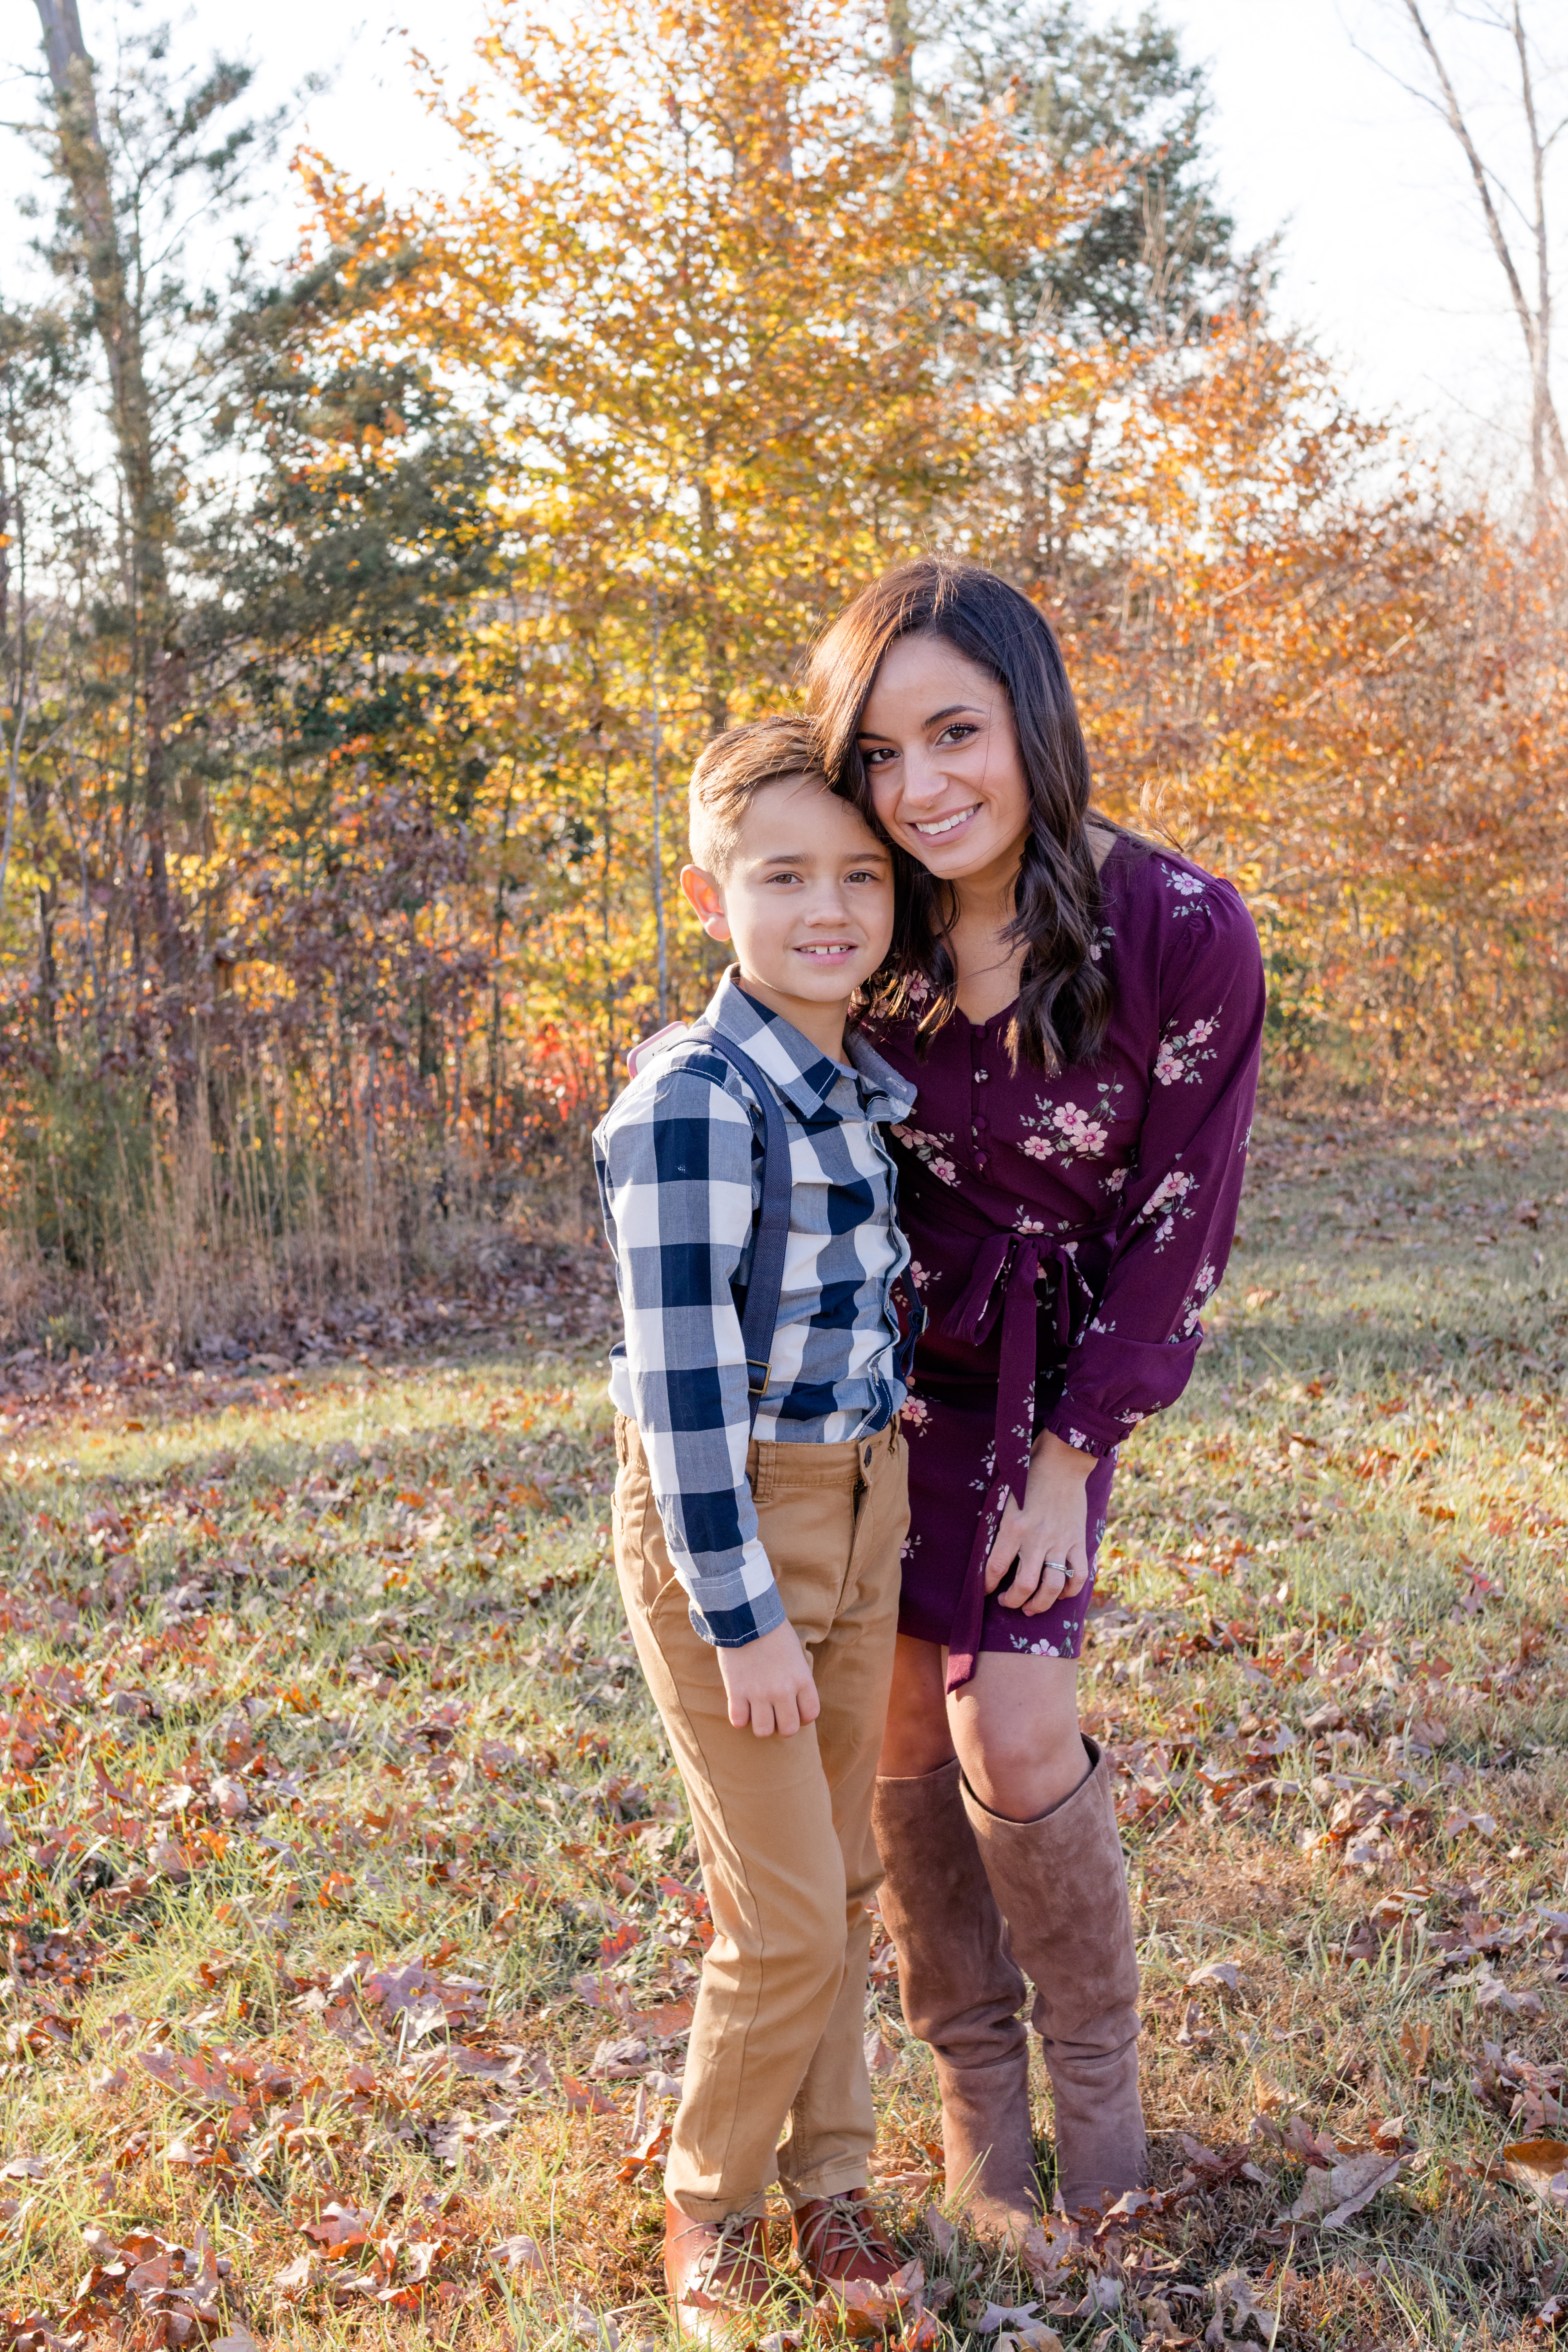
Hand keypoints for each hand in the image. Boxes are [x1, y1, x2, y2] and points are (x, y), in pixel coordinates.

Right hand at [716, 1619, 819, 1737]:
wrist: (746, 1615)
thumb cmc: (773, 1632)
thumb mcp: (796, 1655)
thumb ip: (797, 1679)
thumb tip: (794, 1700)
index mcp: (802, 1679)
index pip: (810, 1715)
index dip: (802, 1717)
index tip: (793, 1710)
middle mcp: (783, 1690)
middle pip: (788, 1730)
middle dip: (782, 1726)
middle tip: (774, 1714)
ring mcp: (759, 1693)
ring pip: (763, 1731)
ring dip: (760, 1724)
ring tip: (756, 1712)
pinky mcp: (736, 1691)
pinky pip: (738, 1721)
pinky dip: (739, 1717)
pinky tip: (740, 1705)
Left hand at [983, 1430, 1094, 1615]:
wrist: (1062, 1461)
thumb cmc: (1028, 1476)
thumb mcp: (1006, 1500)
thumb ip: (1002, 1528)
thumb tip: (993, 1556)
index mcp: (1013, 1527)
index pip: (995, 1567)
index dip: (987, 1585)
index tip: (986, 1591)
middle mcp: (1036, 1538)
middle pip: (1025, 1586)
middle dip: (1013, 1601)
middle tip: (1008, 1603)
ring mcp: (1060, 1542)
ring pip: (1052, 1587)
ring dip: (1040, 1604)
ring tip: (1031, 1607)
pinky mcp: (1078, 1541)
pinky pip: (1078, 1575)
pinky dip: (1070, 1590)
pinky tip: (1060, 1592)